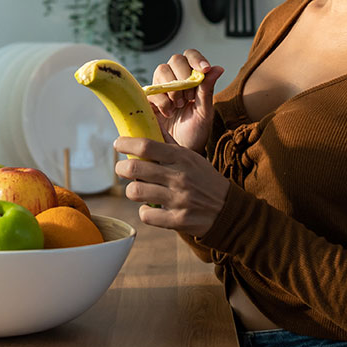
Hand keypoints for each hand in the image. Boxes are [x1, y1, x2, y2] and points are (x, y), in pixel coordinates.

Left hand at [114, 137, 229, 235]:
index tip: (117, 143)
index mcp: (182, 158)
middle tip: (122, 169)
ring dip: (132, 190)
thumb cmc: (206, 181)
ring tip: (137, 189)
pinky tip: (149, 208)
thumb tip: (152, 126)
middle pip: (136, 168)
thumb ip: (171, 145)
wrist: (229, 210)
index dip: (126, 143)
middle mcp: (179, 177)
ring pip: (136, 191)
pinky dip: (144, 211)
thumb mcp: (193, 159)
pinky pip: (146, 215)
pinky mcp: (178, 220)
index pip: (147, 145)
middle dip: (122, 168)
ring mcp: (178, 199)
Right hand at [148, 49, 224, 153]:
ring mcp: (161, 88)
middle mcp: (176, 79)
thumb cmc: (195, 133)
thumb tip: (218, 68)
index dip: (197, 59)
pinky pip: (151, 89)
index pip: (192, 56)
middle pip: (175, 60)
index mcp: (193, 78)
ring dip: (172, 88)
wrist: (180, 151)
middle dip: (184, 75)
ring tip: (179, 106)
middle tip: (189, 97)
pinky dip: (162, 100)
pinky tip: (168, 112)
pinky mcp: (149, 99)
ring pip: (162, 70)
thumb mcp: (204, 113)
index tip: (204, 69)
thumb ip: (207, 90)